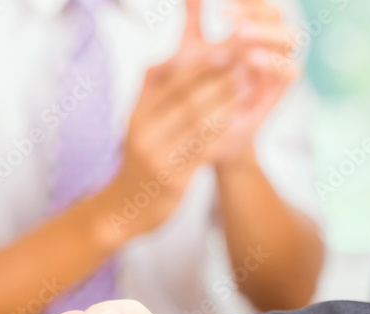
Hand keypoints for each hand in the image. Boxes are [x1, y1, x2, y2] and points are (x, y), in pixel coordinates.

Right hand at [102, 3, 243, 240]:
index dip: (198, 63)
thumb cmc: (139, 160)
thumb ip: (153, 91)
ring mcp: (156, 157)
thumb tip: (174, 55)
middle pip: (186, 99)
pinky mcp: (171, 180)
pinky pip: (203, 152)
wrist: (122, 208)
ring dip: (227, 104)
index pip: (167, 80)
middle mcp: (142, 133)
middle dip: (218, 80)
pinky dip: (223, 135)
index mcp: (135, 114)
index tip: (224, 50)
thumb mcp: (137, 123)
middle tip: (245, 67)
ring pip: (197, 124)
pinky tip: (240, 124)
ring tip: (247, 89)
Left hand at [209, 0, 299, 165]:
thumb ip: (193, 17)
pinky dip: (273, 63)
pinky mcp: (278, 94)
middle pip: (278, 16)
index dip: (249, 1)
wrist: (209, 135)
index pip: (260, 5)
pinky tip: (250, 58)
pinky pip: (290, 73)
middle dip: (255, 11)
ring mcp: (276, 70)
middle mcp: (270, 47)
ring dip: (265, 33)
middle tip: (226, 13)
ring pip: (289, 40)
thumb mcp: (193, 49)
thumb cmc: (203, 87)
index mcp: (253, 31)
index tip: (223, 2)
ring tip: (239, 33)